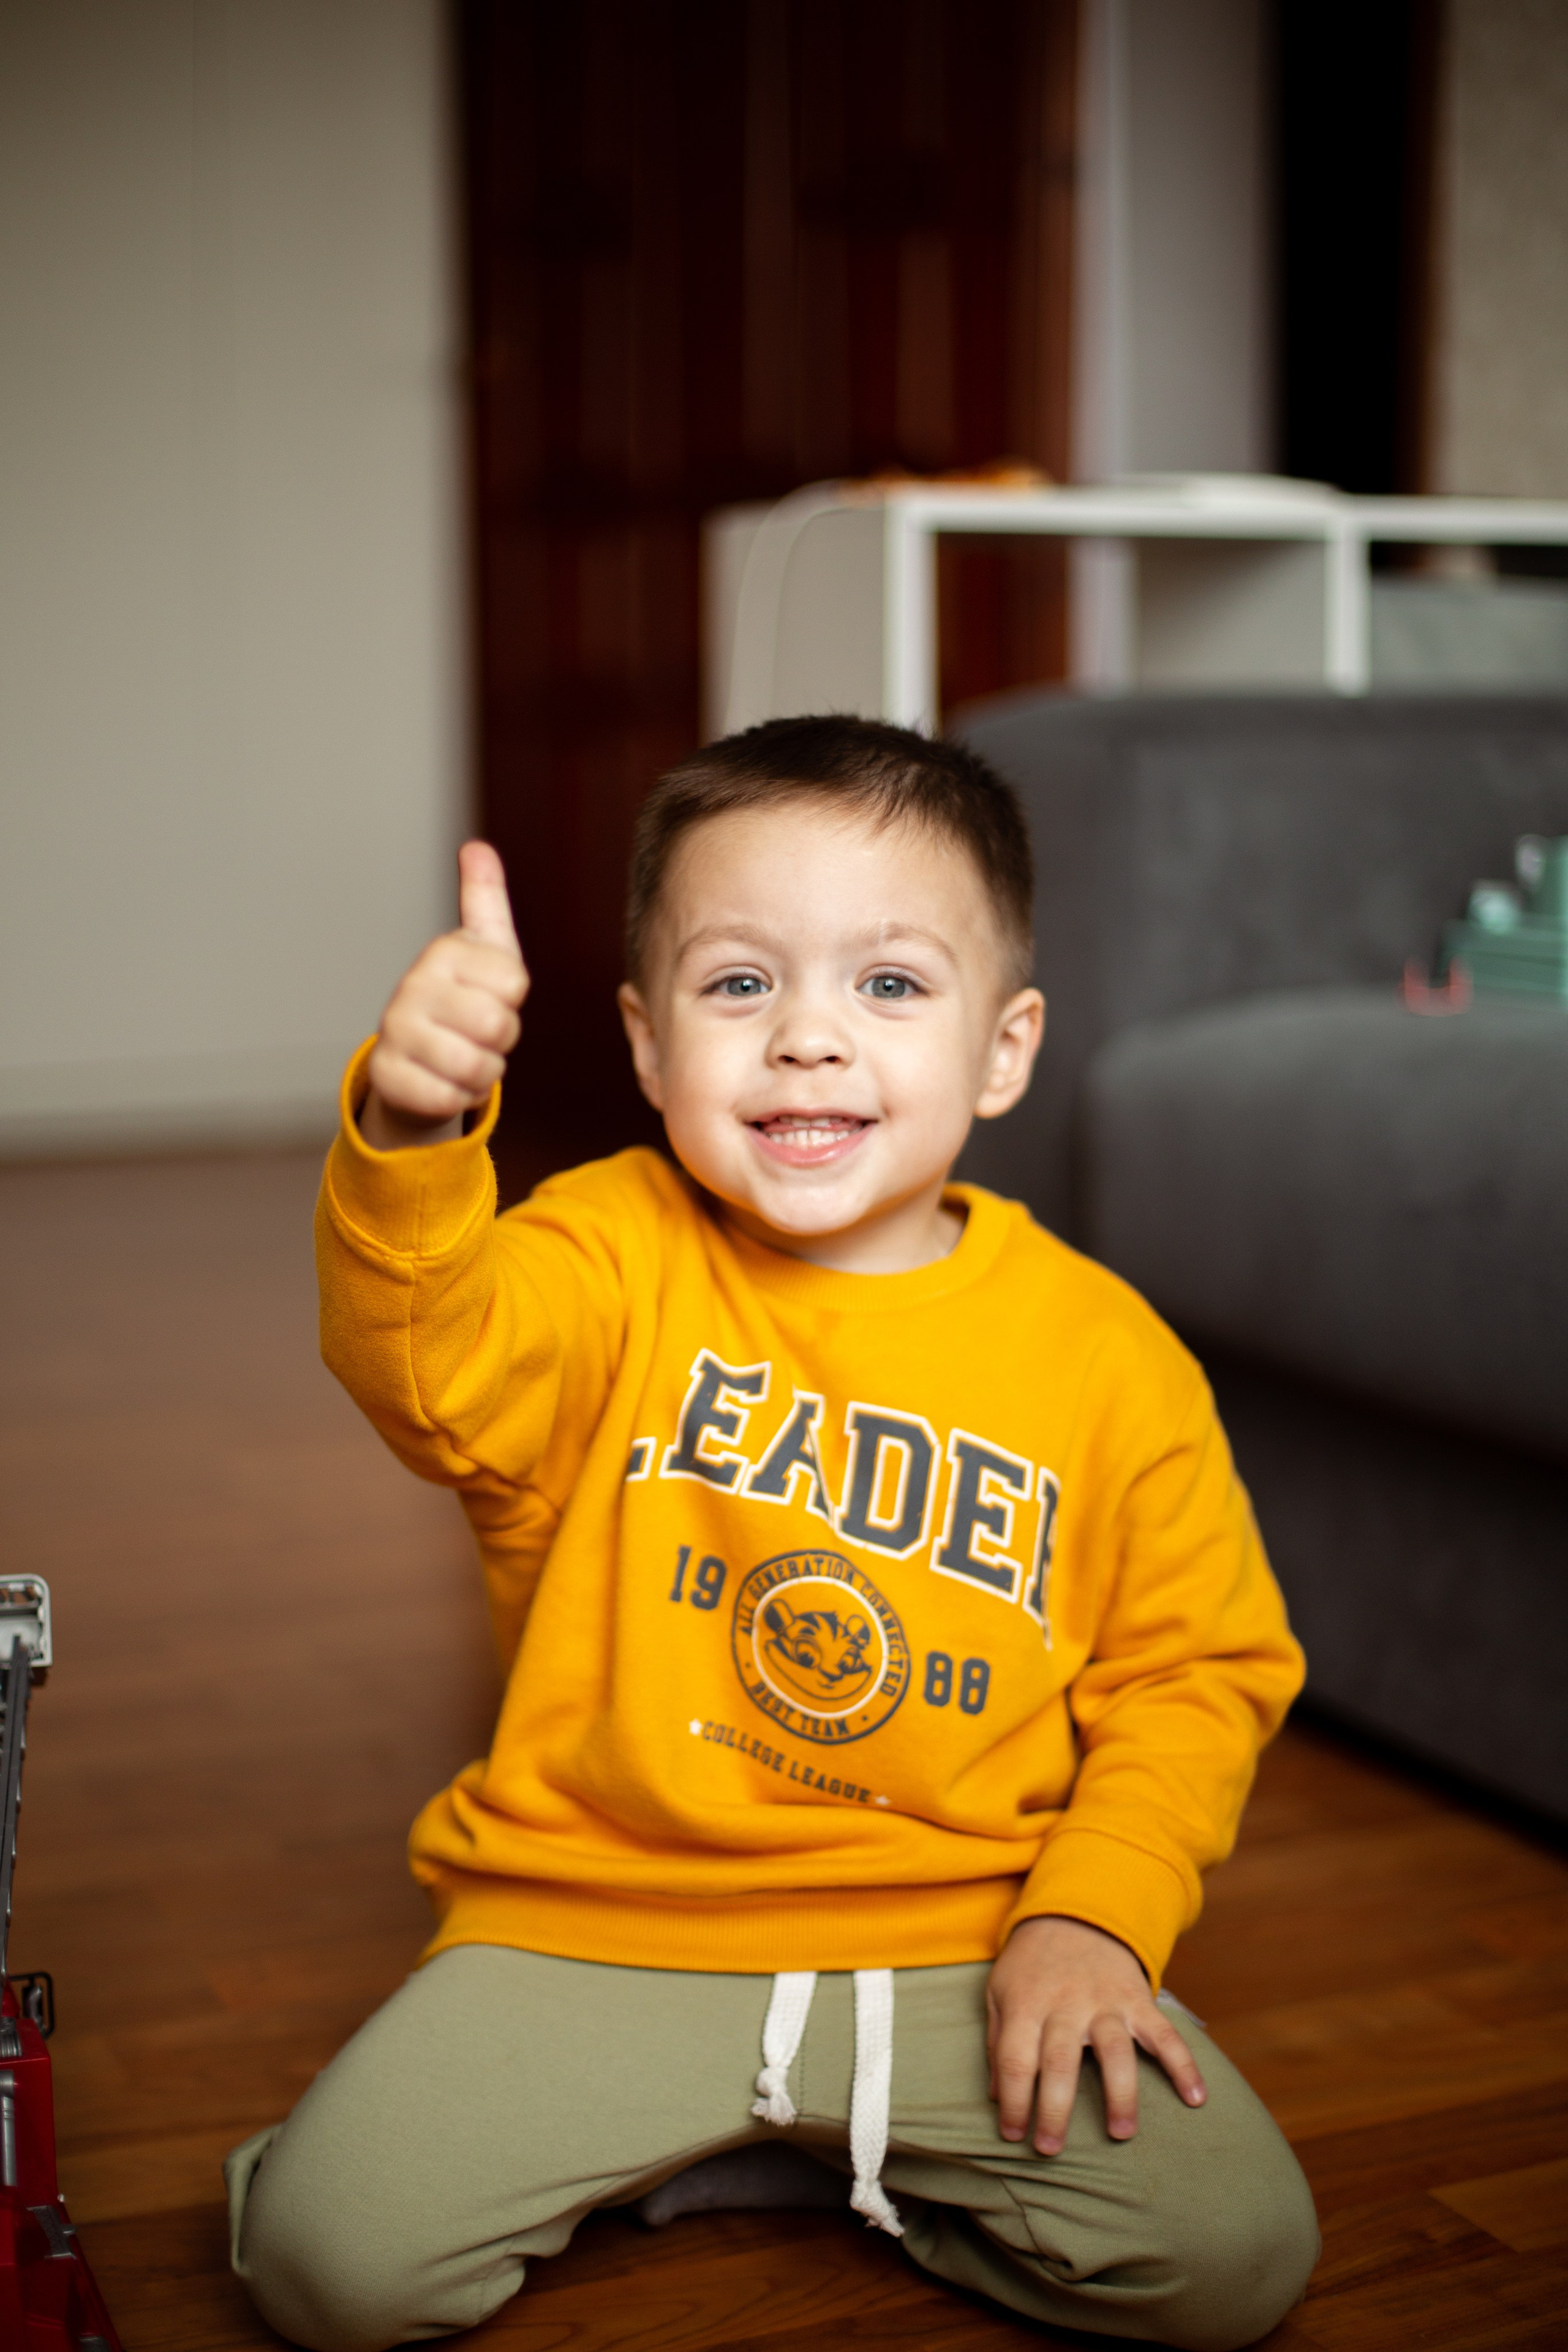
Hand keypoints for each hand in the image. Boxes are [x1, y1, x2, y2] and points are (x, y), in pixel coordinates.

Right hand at [361, 842, 527, 1149]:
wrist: (414, 1057)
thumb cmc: (461, 996)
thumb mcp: (483, 947)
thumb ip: (485, 898)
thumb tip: (476, 848)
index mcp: (442, 953)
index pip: (514, 984)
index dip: (512, 1000)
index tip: (490, 994)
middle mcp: (412, 987)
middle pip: (498, 1025)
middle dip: (501, 1039)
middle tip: (479, 1032)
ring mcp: (395, 1032)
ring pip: (477, 1066)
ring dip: (483, 1072)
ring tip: (465, 1056)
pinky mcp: (387, 1077)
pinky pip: (449, 1099)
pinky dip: (459, 1097)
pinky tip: (445, 1080)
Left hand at [986, 1915, 1205, 2153]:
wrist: (1075, 1914)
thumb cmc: (1031, 1964)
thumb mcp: (999, 1991)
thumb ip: (997, 2042)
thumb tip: (996, 2096)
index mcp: (1027, 2004)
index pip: (1015, 2060)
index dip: (1013, 2102)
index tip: (1012, 2135)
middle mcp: (1066, 2004)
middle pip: (1059, 2061)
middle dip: (1055, 2110)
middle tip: (1051, 2150)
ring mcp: (1105, 2002)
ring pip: (1114, 2050)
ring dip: (1119, 2093)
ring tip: (1121, 2133)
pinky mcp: (1138, 2000)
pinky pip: (1164, 2033)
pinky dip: (1183, 2064)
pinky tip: (1196, 2098)